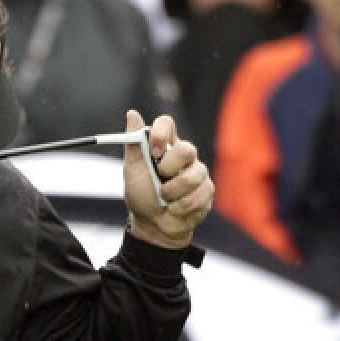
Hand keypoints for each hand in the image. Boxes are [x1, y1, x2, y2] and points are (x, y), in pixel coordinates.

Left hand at [122, 110, 212, 248]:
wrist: (153, 226)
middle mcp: (184, 156)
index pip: (167, 124)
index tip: (153, 150)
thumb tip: (132, 114)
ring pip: (194, 176)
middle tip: (160, 179)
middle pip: (187, 148)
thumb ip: (134, 145)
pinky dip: (182, 207)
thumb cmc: (141, 196)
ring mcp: (198, 173)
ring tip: (164, 200)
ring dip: (173, 193)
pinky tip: (175, 210)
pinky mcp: (207, 191)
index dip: (161, 133)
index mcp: (164, 147)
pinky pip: (200, 195)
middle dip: (171, 167)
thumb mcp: (133, 171)